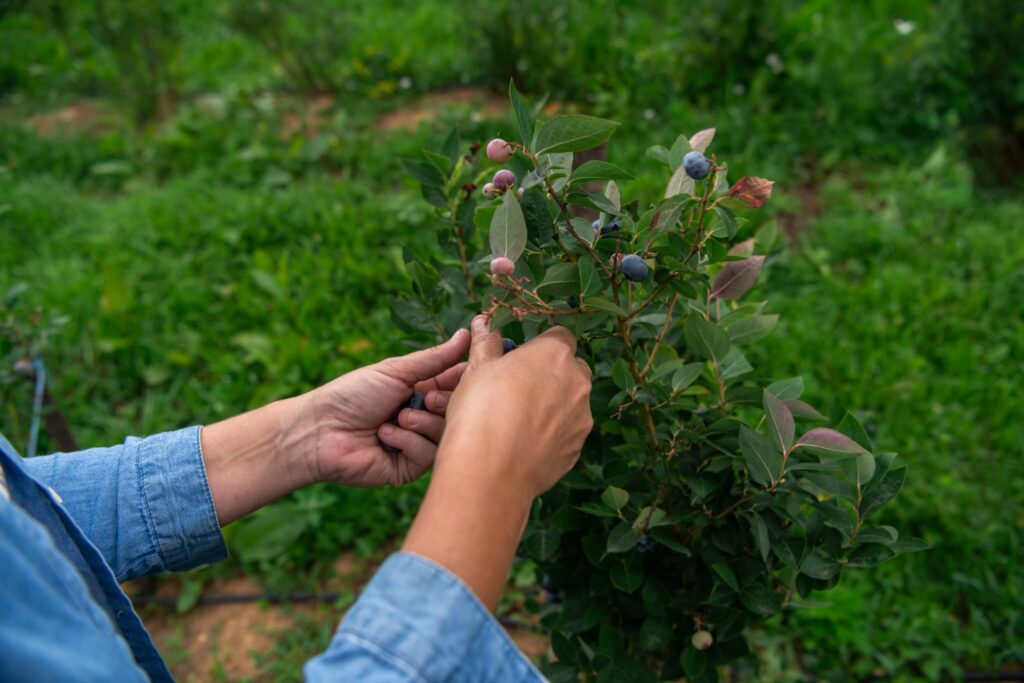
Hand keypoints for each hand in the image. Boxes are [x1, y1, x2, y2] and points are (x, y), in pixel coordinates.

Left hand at [301, 329, 470, 486]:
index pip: (458, 385)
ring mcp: (416, 444)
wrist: (321, 429)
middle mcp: (423, 418)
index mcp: (421, 391)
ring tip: (397, 418)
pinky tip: (385, 437)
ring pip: (446, 435)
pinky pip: (427, 456)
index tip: (472, 372)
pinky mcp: (408, 469)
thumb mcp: (396, 371)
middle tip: (423, 398)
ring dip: (421, 423)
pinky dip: (408, 442)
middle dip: (442, 403)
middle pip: (459, 412)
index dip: (467, 380)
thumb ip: (435, 358)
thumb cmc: (353, 395)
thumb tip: (466, 334)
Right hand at [438, 315, 593, 499]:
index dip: (540, 345)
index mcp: (555, 354)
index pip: (560, 335)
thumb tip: (484, 322)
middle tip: (518, 388)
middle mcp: (578, 383)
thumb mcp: (477, 369)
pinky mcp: (577, 449)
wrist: (489, 472)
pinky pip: (567, 433)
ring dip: (553, 406)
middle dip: (551, 374)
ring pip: (572, 403)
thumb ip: (486, 344)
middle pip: (572, 369)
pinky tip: (523, 444)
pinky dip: (551, 434)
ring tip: (517, 421)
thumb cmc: (480, 410)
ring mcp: (582, 419)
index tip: (520, 358)